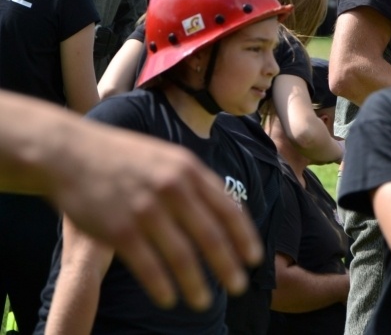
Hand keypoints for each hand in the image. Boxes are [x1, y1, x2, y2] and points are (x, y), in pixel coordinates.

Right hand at [49, 124, 263, 310]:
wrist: (70, 153)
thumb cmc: (123, 156)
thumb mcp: (168, 157)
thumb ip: (196, 181)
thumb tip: (227, 209)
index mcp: (189, 170)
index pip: (228, 209)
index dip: (244, 237)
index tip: (254, 258)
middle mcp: (172, 189)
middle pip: (210, 237)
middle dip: (228, 266)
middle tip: (238, 287)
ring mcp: (145, 210)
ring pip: (182, 257)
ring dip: (196, 285)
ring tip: (204, 303)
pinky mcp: (119, 230)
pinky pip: (148, 267)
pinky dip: (162, 287)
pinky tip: (169, 300)